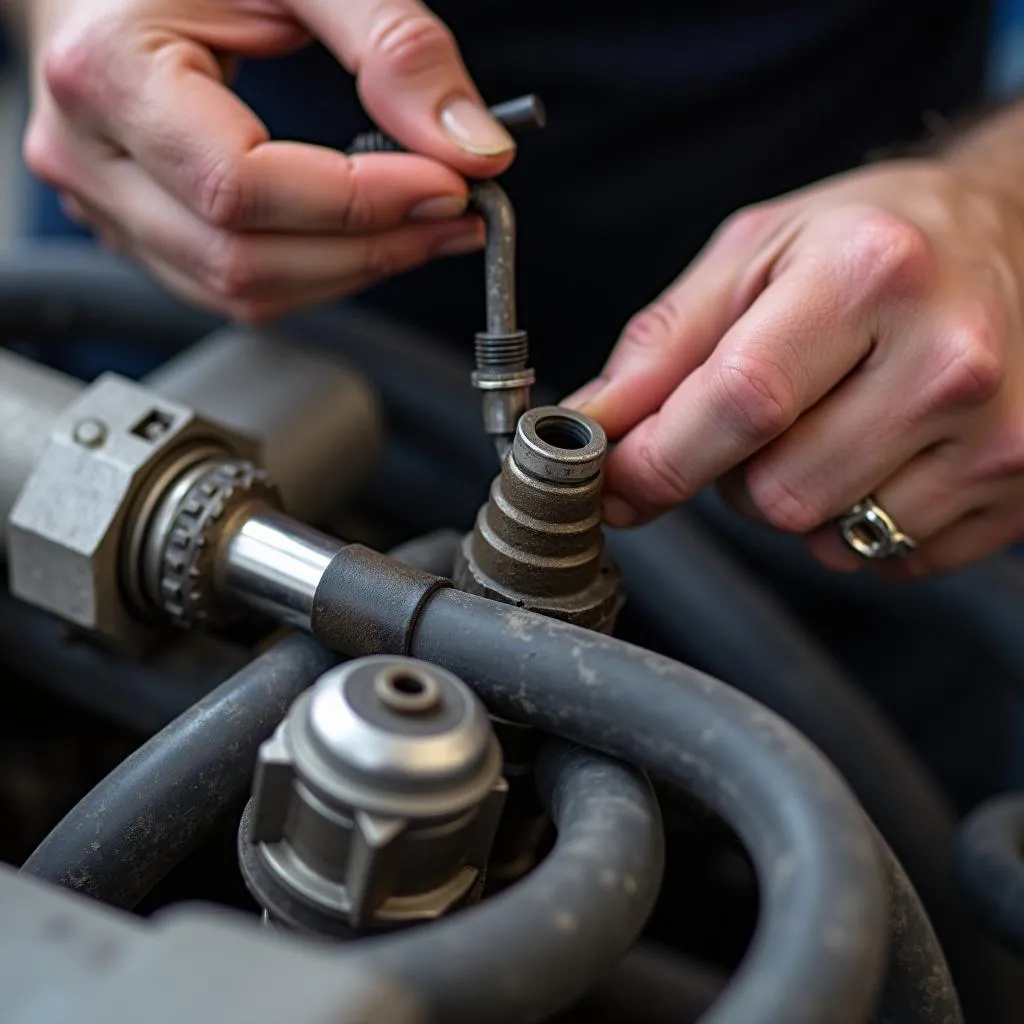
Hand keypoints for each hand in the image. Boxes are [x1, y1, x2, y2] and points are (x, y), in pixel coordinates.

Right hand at [24, 0, 515, 321]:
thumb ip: (392, 47)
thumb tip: (472, 148)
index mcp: (107, 72)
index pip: (240, 185)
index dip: (358, 202)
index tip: (447, 185)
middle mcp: (89, 156)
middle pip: (243, 259)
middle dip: (370, 249)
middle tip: (456, 216)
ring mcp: (106, 205)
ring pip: (241, 292)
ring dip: (349, 272)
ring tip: (425, 228)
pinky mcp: (137, 232)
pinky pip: (232, 289)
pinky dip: (314, 275)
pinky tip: (367, 240)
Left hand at [566, 161, 1023, 575]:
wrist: (1014, 238)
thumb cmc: (873, 241)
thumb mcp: (755, 254)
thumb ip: (661, 345)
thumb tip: (593, 426)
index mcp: (871, 275)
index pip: (740, 403)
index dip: (659, 459)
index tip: (617, 477)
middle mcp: (948, 359)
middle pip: (777, 493)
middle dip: (730, 475)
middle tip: (755, 421)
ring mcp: (998, 437)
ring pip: (827, 539)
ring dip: (792, 500)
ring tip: (825, 426)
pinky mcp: (1021, 493)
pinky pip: (889, 560)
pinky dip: (855, 525)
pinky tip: (878, 456)